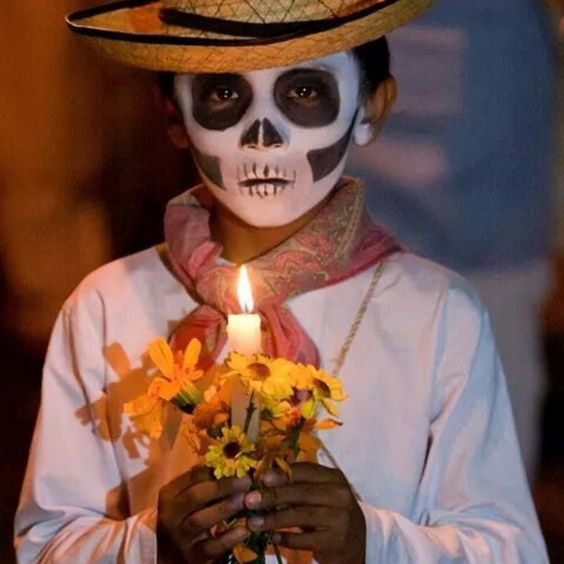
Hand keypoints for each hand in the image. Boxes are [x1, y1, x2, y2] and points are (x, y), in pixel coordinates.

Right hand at [157, 465, 250, 562]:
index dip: (215, 470)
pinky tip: (244, 530)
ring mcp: (180, 538)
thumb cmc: (183, 517)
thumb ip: (201, 480)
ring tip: (246, 499)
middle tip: (246, 481)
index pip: (191, 477)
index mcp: (169, 495)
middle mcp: (170, 515)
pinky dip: (228, 538)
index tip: (236, 466)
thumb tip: (228, 458)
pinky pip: (211, 547)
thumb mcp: (185, 497)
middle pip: (195, 496)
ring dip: (226, 508)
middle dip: (222, 487)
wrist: (169, 554)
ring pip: (201, 520)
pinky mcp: (192, 557)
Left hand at [244, 462, 365, 563]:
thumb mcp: (321, 493)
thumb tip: (264, 479)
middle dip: (272, 495)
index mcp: (333, 477)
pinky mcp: (336, 540)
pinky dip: (286, 539)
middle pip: (301, 492)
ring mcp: (339, 518)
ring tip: (253, 522)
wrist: (360, 541)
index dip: (282, 473)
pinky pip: (305, 539)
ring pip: (301, 515)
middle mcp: (339, 494)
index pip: (305, 471)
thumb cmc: (332, 511)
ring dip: (274, 519)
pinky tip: (272, 538)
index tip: (261, 477)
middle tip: (250, 500)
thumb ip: (298, 485)